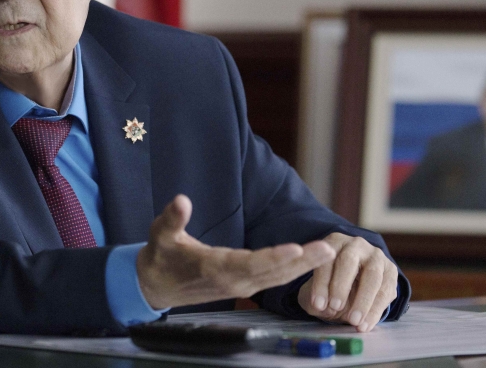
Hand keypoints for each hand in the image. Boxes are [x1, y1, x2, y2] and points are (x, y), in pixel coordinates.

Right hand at [136, 195, 336, 309]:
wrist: (156, 286)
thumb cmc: (161, 257)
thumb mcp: (160, 234)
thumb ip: (173, 218)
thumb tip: (181, 200)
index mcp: (214, 268)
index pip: (249, 264)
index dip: (273, 257)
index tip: (296, 249)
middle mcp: (232, 281)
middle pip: (273, 272)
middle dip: (302, 262)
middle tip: (328, 249)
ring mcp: (239, 286)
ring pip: (277, 277)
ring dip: (304, 266)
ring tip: (328, 252)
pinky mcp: (243, 286)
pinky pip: (273, 279)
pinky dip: (293, 270)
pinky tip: (310, 260)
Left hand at [296, 233, 397, 331]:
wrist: (357, 282)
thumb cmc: (332, 284)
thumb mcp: (320, 288)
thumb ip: (317, 297)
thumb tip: (322, 307)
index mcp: (334, 242)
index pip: (326, 260)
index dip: (321, 283)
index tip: (317, 304)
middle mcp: (355, 245)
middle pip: (348, 261)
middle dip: (341, 286)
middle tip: (335, 307)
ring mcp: (376, 256)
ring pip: (372, 276)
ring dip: (363, 301)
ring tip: (353, 322)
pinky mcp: (391, 270)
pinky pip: (385, 291)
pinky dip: (375, 311)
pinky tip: (365, 325)